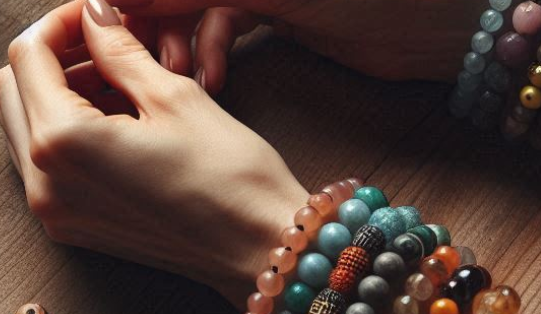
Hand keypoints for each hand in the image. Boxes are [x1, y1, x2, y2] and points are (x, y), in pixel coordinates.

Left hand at [0, 0, 306, 303]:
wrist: (257, 250)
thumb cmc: (228, 176)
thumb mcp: (173, 96)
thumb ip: (118, 49)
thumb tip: (93, 13)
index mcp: (63, 142)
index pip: (27, 57)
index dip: (58, 22)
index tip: (95, 14)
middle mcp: (43, 182)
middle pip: (10, 90)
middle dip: (50, 55)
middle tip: (101, 40)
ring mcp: (51, 211)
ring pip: (21, 125)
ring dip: (53, 91)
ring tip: (112, 78)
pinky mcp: (68, 226)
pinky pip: (40, 162)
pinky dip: (61, 129)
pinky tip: (111, 117)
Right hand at [110, 0, 484, 94]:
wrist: (444, 25)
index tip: (95, 23)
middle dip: (151, 20)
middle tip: (143, 59)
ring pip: (191, 8)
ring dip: (180, 43)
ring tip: (182, 77)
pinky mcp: (274, 9)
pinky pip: (221, 26)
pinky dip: (212, 52)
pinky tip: (214, 78)